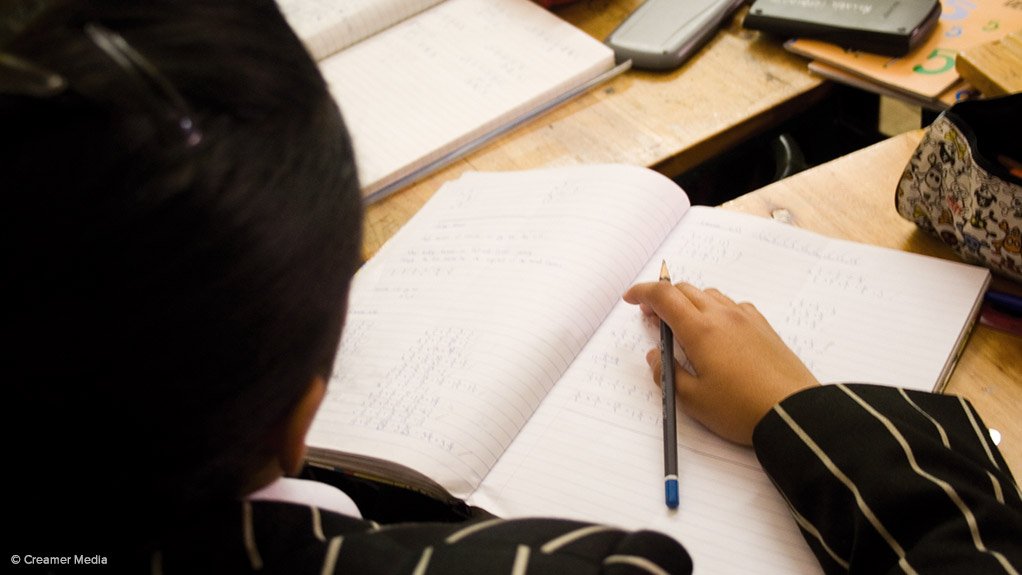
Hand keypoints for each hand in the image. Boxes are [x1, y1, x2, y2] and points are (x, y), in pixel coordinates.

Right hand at [622, 281, 818, 444]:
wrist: (794, 413)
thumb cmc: (741, 409)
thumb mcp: (691, 400)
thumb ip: (666, 373)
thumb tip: (655, 356)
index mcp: (700, 330)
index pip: (663, 296)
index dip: (642, 293)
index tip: (631, 299)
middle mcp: (723, 316)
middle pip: (685, 290)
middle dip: (663, 298)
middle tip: (651, 317)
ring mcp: (746, 319)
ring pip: (709, 295)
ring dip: (689, 302)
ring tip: (682, 325)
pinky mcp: (763, 327)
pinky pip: (733, 305)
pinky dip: (715, 308)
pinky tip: (716, 330)